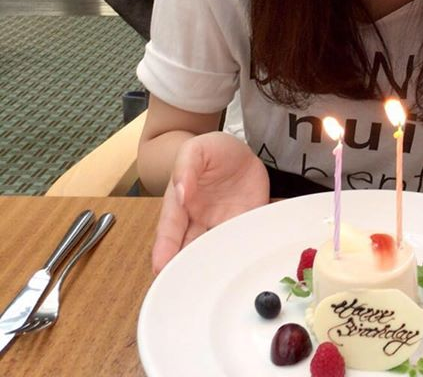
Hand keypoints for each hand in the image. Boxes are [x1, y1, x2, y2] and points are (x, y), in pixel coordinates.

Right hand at [151, 131, 269, 273]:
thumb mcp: (195, 149)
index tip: (160, 268)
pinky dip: (242, 253)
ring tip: (212, 287)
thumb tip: (181, 192)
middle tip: (184, 290)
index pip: (170, 230)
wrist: (241, 151)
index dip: (164, 249)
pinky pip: (243, 240)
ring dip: (214, 267)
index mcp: (181, 205)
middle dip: (185, 269)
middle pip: (189, 249)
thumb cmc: (212, 150)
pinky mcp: (245, 223)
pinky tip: (243, 266)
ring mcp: (222, 224)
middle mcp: (199, 221)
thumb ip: (186, 167)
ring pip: (216, 251)